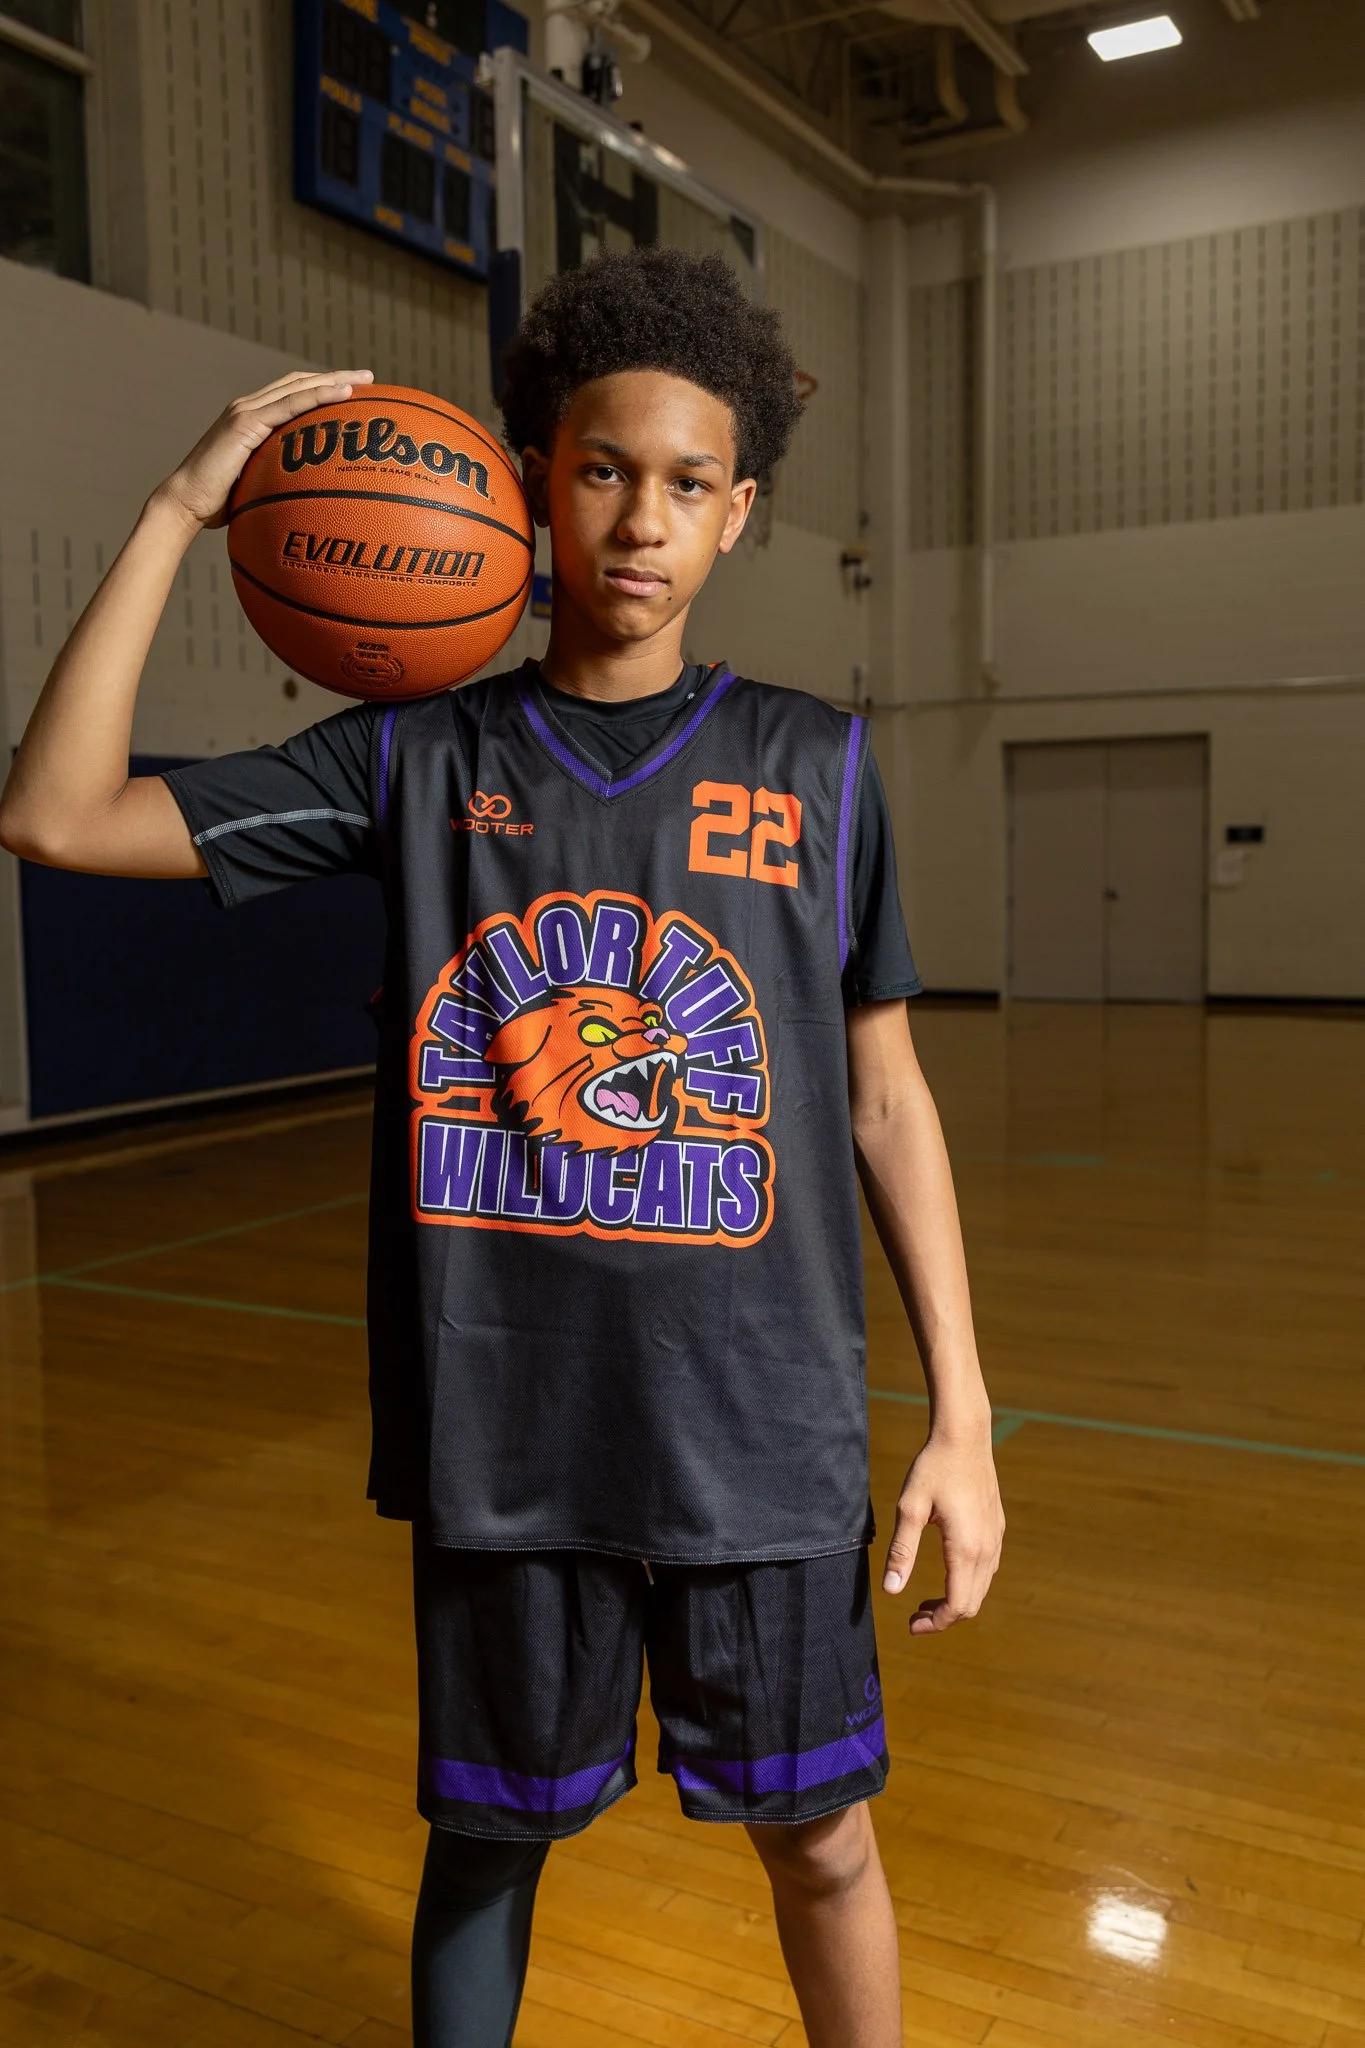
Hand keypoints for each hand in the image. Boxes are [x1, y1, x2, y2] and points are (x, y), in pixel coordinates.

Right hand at [157, 368, 373, 530]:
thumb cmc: (219, 505)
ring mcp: (246, 411)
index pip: (294, 394)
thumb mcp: (257, 487)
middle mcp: (248, 407)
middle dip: (336, 376)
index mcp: (252, 419)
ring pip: (298, 387)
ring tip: (365, 380)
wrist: (186, 503)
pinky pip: (290, 404)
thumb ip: (279, 481)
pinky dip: (318, 395)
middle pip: (300, 383)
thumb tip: (307, 501)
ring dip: (334, 380)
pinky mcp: (245, 422)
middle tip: (370, 378)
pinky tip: (343, 393)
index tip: (355, 391)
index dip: (323, 388)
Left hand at [882, 1423, 1003, 1633]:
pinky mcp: (997, 1529)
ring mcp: (996, 1539)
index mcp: (965, 1549)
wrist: (964, 1436)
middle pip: (971, 1604)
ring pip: (981, 1589)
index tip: (911, 1625)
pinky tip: (948, 1573)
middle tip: (914, 1617)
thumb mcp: (909, 1508)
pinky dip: (968, 1584)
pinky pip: (988, 1570)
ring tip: (926, 1601)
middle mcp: (986, 1549)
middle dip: (943, 1618)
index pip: (957, 1606)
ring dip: (956, 1602)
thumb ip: (902, 1552)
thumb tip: (891, 1591)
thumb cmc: (933, 1468)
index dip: (935, 1624)